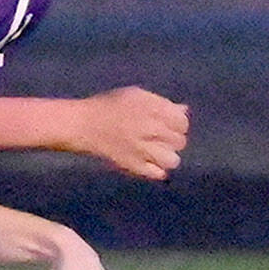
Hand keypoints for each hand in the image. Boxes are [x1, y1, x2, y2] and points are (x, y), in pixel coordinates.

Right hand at [73, 86, 188, 180]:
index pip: (182, 122)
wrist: (84, 125)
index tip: (169, 125)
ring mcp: (143, 149)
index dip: (178, 124)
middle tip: (160, 138)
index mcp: (152, 109)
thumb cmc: (110, 106)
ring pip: (173, 160)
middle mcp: (151, 128)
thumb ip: (162, 103)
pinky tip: (150, 162)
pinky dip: (157, 169)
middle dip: (173, 139)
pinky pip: (158, 173)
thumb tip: (184, 110)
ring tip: (156, 152)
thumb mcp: (136, 96)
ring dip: (168, 156)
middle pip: (180, 141)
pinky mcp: (135, 166)